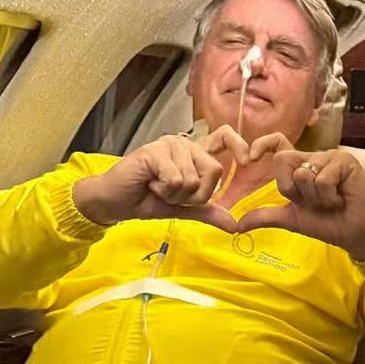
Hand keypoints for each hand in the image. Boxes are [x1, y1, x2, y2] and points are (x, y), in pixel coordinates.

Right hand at [73, 125, 248, 231]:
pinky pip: (177, 179)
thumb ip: (208, 212)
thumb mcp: (183, 208)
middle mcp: (185, 144)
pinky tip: (149, 184)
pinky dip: (164, 190)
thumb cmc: (146, 200)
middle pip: (213, 171)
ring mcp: (170, 145)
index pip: (224, 138)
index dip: (239, 145)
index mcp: (194, 153)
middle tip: (171, 192)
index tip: (249, 160)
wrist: (115, 202)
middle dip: (194, 195)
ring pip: (193, 180)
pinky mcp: (156, 151)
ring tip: (157, 188)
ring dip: (175, 195)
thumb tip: (234, 226)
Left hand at [239, 133, 364, 260]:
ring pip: (303, 173)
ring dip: (315, 198)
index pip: (277, 144)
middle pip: (283, 160)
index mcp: (298, 166)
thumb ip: (265, 217)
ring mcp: (329, 157)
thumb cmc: (328, 223)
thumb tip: (237, 226)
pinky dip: (329, 197)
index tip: (250, 159)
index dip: (262, 144)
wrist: (356, 235)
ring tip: (332, 201)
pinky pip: (322, 178)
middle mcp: (312, 157)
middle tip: (312, 202)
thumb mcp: (291, 219)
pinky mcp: (345, 160)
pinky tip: (342, 199)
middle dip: (292, 190)